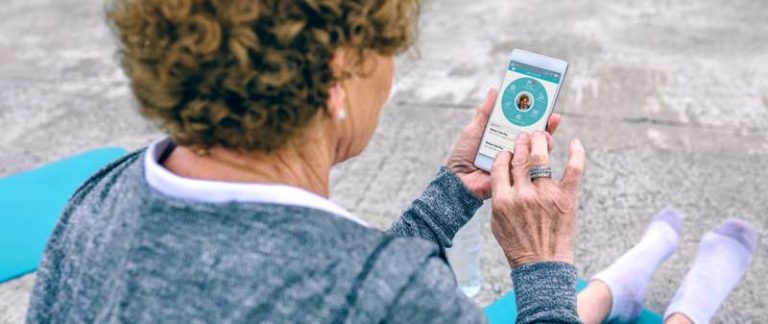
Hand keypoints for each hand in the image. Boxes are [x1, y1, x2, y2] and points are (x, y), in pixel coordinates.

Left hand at [445, 88, 561, 199]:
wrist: (457, 179)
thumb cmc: (463, 154)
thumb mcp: (474, 130)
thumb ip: (485, 112)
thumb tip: (495, 89)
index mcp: (503, 135)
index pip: (523, 123)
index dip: (534, 113)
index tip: (543, 102)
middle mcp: (512, 148)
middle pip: (534, 135)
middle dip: (545, 126)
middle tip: (552, 117)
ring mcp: (515, 162)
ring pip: (536, 150)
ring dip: (544, 141)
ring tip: (545, 133)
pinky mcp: (516, 175)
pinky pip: (530, 167)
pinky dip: (535, 158)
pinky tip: (537, 150)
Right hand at [489, 132, 585, 267]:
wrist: (542, 265)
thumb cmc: (518, 244)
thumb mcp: (497, 222)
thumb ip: (498, 198)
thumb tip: (502, 176)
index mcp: (503, 200)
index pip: (500, 165)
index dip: (504, 154)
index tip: (507, 151)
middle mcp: (523, 194)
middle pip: (519, 157)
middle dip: (521, 142)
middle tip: (524, 135)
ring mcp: (545, 195)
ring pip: (541, 157)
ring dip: (540, 141)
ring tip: (541, 135)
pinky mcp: (566, 197)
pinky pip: (574, 169)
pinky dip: (576, 153)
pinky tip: (575, 143)